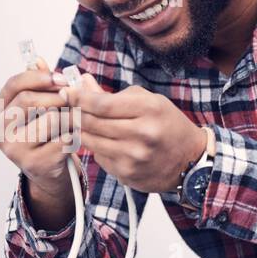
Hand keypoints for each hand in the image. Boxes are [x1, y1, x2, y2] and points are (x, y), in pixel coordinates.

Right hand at [0, 56, 75, 198]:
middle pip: (29, 100)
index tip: (61, 77)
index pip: (13, 84)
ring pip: (50, 119)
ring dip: (68, 117)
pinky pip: (63, 139)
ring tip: (73, 121)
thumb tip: (37, 60)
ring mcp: (13, 149)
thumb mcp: (39, 107)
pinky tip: (73, 139)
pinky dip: (74, 136)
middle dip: (57, 95)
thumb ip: (38, 83)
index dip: (39, 77)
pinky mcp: (33, 163)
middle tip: (74, 97)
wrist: (48, 172)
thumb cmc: (44, 134)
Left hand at [61, 73, 206, 192]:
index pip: (102, 104)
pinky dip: (96, 147)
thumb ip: (114, 95)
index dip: (79, 97)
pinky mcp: (127, 174)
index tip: (66, 92)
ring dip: (80, 130)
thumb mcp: (148, 102)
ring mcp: (133, 157)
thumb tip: (82, 83)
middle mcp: (141, 135)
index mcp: (148, 110)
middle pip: (92, 122)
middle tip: (66, 107)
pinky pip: (99, 157)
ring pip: (90, 141)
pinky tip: (103, 141)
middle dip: (74, 113)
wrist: (190, 160)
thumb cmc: (168, 125)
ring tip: (80, 122)